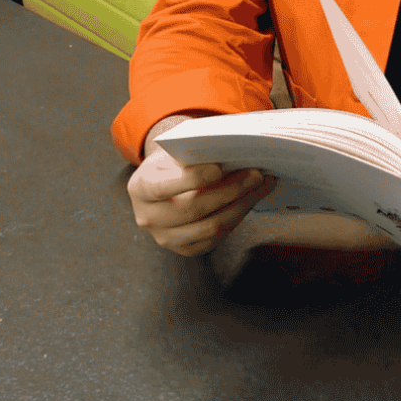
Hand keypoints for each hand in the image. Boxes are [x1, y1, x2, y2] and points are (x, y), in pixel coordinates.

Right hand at [127, 125, 276, 256]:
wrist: (164, 182)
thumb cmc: (173, 162)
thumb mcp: (175, 152)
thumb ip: (196, 154)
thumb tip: (236, 153)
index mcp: (140, 187)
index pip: (164, 186)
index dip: (193, 179)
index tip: (219, 168)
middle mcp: (148, 217)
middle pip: (193, 208)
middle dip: (230, 190)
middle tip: (256, 175)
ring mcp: (165, 237)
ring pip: (210, 227)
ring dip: (241, 205)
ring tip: (260, 186)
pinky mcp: (184, 249)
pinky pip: (215, 238)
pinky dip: (237, 218)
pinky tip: (250, 201)